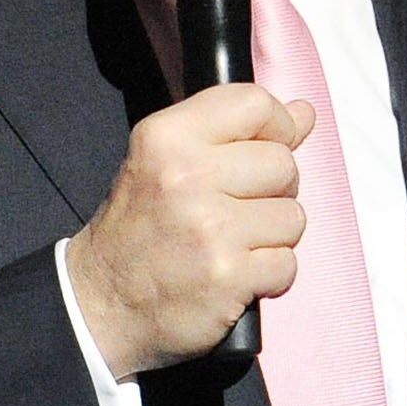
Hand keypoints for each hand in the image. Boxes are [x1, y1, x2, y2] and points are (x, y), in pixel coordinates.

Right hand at [66, 85, 313, 379]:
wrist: (103, 301)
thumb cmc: (139, 228)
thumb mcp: (166, 160)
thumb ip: (233, 132)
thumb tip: (303, 112)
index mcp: (167, 137)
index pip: (254, 103)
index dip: (276, 124)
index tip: (268, 145)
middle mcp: (187, 176)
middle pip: (283, 163)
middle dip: (273, 189)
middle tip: (237, 207)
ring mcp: (210, 229)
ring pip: (293, 216)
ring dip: (272, 236)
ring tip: (234, 242)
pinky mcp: (228, 276)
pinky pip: (287, 264)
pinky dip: (269, 275)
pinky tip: (236, 273)